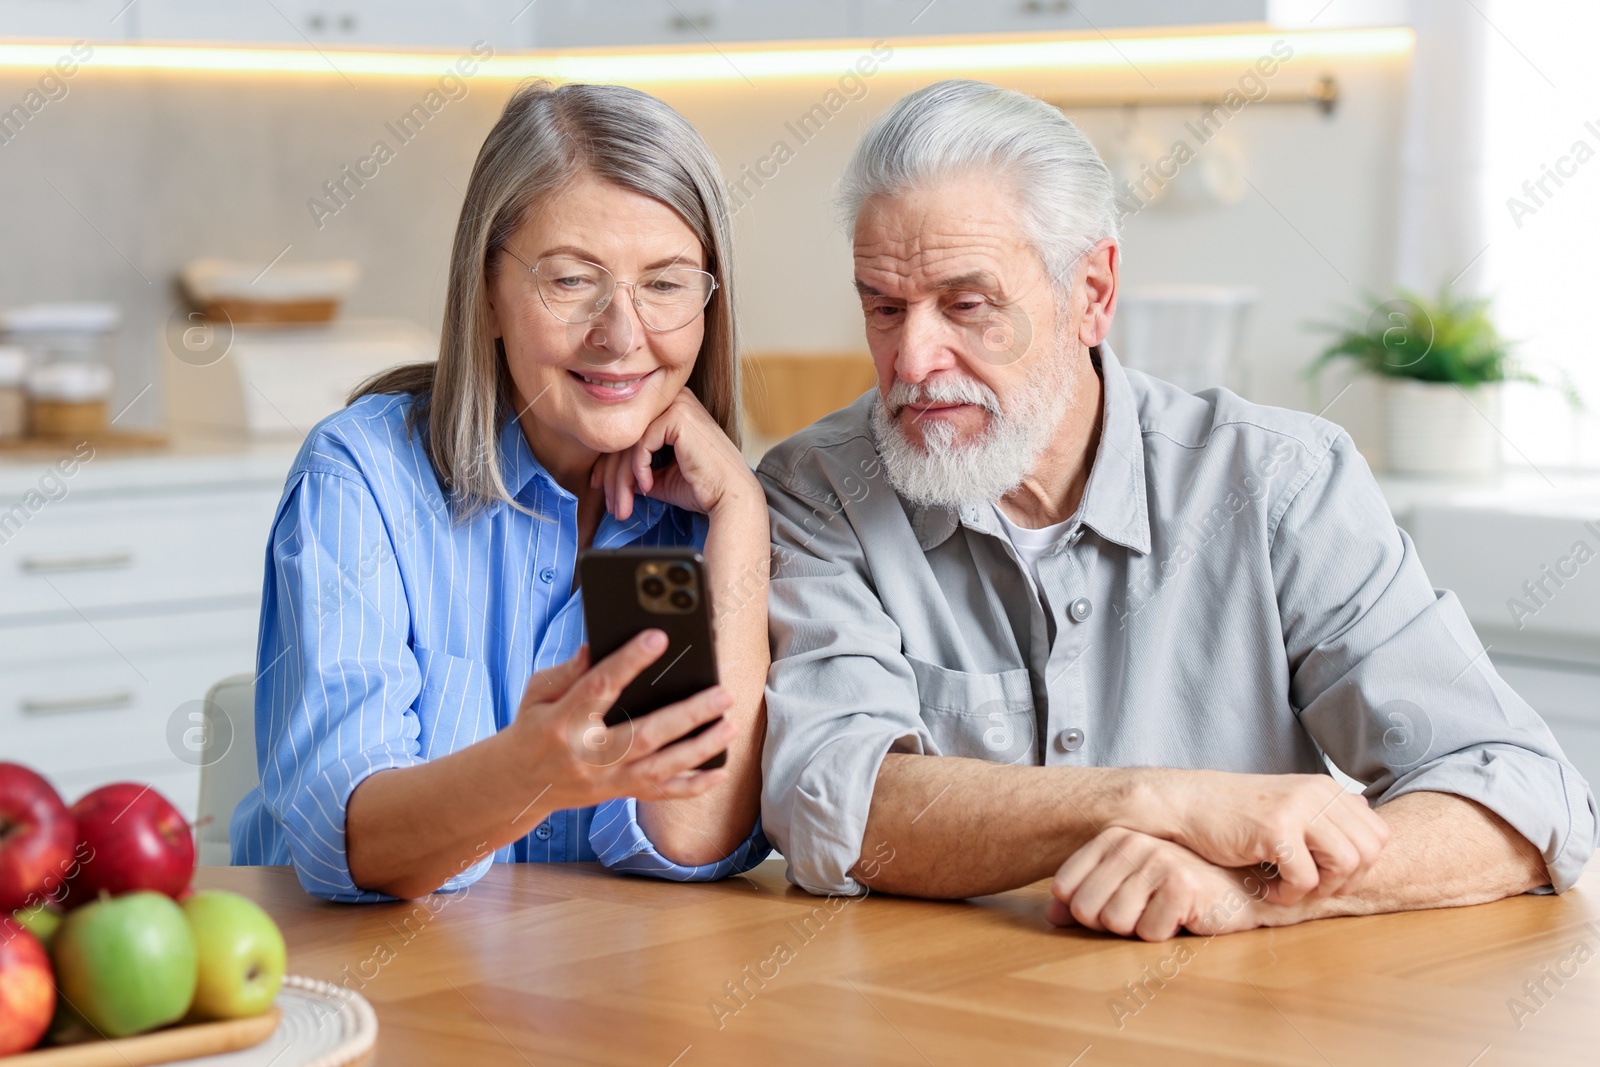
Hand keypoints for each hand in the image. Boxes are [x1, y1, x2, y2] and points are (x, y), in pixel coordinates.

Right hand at [507, 629, 736, 816]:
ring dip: (700, 747)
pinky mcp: (618, 793)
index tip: (657, 638)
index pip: (600, 687)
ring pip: (660, 766)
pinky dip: (693, 786)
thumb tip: (597, 647)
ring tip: (729, 725)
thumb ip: (568, 671)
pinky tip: (720, 772)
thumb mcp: (537, 693)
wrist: (519, 783)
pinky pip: (661, 793)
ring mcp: (606, 779)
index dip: (629, 661)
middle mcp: (588, 754)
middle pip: (644, 734)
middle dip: (688, 714)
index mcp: (564, 721)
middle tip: (721, 693)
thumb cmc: (533, 728)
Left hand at [591, 387, 758, 520]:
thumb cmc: (702, 487)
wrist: (730, 497)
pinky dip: (639, 470)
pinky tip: (647, 487)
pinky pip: (641, 444)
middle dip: (612, 475)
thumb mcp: (661, 475)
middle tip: (611, 504)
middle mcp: (673, 399)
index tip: (600, 486)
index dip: (609, 462)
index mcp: (671, 409)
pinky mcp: (677, 416)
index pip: (629, 432)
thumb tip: (609, 475)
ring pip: (629, 443)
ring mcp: (676, 404)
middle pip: (625, 436)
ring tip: (623, 507)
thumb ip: (637, 468)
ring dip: (621, 481)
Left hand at [1048, 827, 1270, 940]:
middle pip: (1086, 909)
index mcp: (1113, 838)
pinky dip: (1164, 935)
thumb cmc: (1177, 889)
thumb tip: (1051, 915)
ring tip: (1161, 912)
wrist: (1239, 890)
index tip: (1113, 902)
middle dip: (1111, 923)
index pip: (1065, 888)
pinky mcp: (1181, 886)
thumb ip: (1084, 896)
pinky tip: (1182, 917)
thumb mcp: (1126, 887)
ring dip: (1139, 929)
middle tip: (1142, 911)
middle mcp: (1133, 843)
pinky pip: (1149, 933)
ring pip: (1115, 922)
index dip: (1083, 910)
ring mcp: (1158, 861)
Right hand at [1126, 770, 1388, 904]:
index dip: (1359, 866)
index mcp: (1325, 788)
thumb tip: (1365, 809)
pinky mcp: (1275, 829)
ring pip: (1345, 865)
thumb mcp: (1286, 803)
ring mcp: (1297, 808)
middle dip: (1343, 881)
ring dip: (1318, 889)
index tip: (1325, 876)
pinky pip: (1305, 878)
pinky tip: (1264, 887)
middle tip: (1307, 887)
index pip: (1378, 835)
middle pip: (1369, 852)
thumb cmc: (1234, 813)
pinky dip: (1287, 894)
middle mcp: (1317, 793)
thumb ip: (1325, 808)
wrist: (1186, 805)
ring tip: (1286, 887)